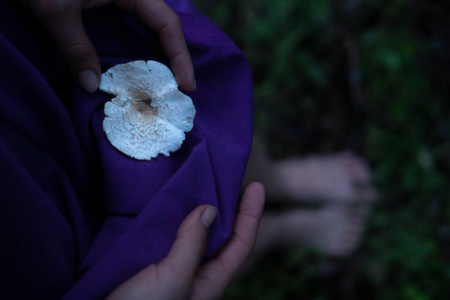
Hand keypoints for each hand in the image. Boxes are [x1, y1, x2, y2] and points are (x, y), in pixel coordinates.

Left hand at [20, 0, 195, 92]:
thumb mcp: (56, 10)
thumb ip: (75, 47)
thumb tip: (91, 85)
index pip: (166, 23)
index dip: (180, 55)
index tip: (187, 85)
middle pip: (162, 27)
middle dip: (173, 59)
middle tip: (179, 90)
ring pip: (145, 30)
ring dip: (155, 57)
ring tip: (161, 85)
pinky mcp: (102, 5)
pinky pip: (127, 29)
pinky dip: (132, 51)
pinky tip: (132, 69)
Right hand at [106, 182, 264, 299]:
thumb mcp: (172, 279)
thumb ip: (192, 246)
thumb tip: (210, 210)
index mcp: (210, 282)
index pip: (241, 244)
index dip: (251, 215)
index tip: (256, 187)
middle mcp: (196, 275)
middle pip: (221, 238)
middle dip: (229, 210)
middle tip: (228, 181)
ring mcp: (174, 271)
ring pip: (195, 236)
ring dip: (199, 212)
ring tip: (200, 186)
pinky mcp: (151, 267)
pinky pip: (170, 238)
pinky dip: (173, 220)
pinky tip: (167, 207)